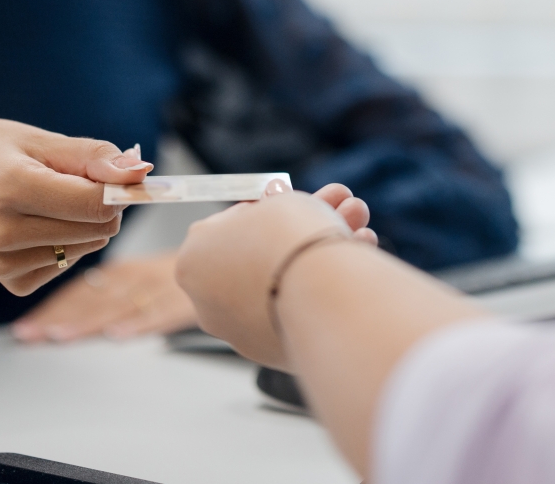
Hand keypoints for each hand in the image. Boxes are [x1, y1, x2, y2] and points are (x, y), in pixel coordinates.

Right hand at [0, 119, 154, 312]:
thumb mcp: (39, 140)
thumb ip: (93, 156)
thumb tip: (140, 172)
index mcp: (8, 187)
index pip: (93, 202)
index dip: (119, 188)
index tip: (119, 173)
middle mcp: (2, 231)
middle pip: (98, 226)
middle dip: (105, 203)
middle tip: (76, 180)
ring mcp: (3, 263)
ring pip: (89, 246)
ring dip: (86, 223)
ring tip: (50, 199)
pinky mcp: (10, 282)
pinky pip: (69, 262)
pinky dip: (68, 242)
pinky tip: (38, 224)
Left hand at [10, 252, 197, 342]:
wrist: (224, 257)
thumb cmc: (178, 276)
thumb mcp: (142, 275)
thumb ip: (109, 293)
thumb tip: (61, 320)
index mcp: (123, 272)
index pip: (81, 290)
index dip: (52, 308)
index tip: (26, 327)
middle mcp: (136, 279)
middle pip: (93, 300)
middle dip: (59, 319)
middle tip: (31, 335)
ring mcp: (160, 289)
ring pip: (120, 306)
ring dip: (90, 322)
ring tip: (63, 336)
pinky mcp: (185, 302)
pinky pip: (161, 312)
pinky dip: (140, 323)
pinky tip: (120, 334)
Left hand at [175, 184, 377, 368]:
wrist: (322, 295)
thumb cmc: (291, 240)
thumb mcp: (281, 201)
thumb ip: (276, 205)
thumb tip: (278, 204)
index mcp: (192, 261)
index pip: (228, 226)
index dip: (266, 207)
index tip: (293, 198)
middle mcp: (210, 303)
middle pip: (262, 256)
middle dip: (304, 229)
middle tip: (340, 208)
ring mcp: (243, 334)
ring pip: (286, 284)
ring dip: (323, 254)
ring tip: (362, 229)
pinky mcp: (278, 355)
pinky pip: (300, 312)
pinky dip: (325, 290)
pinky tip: (357, 266)